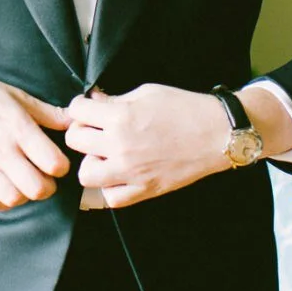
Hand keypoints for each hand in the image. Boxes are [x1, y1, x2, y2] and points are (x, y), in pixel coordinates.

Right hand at [0, 48, 72, 213]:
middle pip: (37, 188)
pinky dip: (2, 201)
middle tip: (45, 175)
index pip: (53, 163)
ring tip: (24, 181)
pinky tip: (5, 187)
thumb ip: (48, 113)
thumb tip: (74, 121)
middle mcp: (1, 150)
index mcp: (17, 128)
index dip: (62, 166)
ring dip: (25, 194)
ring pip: (14, 199)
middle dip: (48, 185)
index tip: (57, 160)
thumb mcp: (18, 96)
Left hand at [64, 84, 230, 208]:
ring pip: (85, 174)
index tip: (86, 108)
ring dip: (91, 161)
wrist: (216, 133)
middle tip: (94, 129)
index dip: (79, 106)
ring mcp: (131, 172)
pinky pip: (110, 198)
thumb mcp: (146, 93)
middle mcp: (120, 146)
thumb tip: (94, 101)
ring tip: (104, 154)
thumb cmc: (185, 108)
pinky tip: (118, 174)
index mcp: (121, 117)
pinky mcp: (143, 190)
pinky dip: (109, 187)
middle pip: (75, 140)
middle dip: (81, 130)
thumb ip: (116, 99)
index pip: (76, 111)